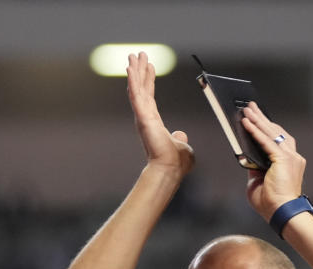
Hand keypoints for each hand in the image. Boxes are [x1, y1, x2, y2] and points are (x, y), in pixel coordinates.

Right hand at [126, 52, 193, 175]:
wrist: (170, 169)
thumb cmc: (176, 162)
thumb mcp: (182, 145)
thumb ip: (180, 138)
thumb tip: (180, 134)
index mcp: (154, 123)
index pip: (150, 96)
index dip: (149, 80)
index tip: (149, 66)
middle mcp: (146, 118)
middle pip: (141, 89)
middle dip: (139, 71)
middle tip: (136, 55)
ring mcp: (142, 117)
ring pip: (137, 89)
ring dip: (135, 71)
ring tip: (133, 56)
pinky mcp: (142, 117)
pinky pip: (136, 95)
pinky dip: (133, 81)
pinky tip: (130, 68)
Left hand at [239, 102, 307, 219]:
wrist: (281, 213)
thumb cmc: (270, 203)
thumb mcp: (257, 182)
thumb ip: (255, 168)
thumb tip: (247, 157)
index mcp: (289, 161)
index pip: (277, 139)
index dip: (266, 127)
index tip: (257, 116)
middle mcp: (293, 156)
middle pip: (275, 132)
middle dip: (261, 118)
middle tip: (250, 106)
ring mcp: (291, 156)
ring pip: (271, 133)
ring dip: (258, 120)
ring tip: (247, 109)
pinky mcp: (284, 159)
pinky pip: (266, 141)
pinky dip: (255, 131)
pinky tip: (246, 123)